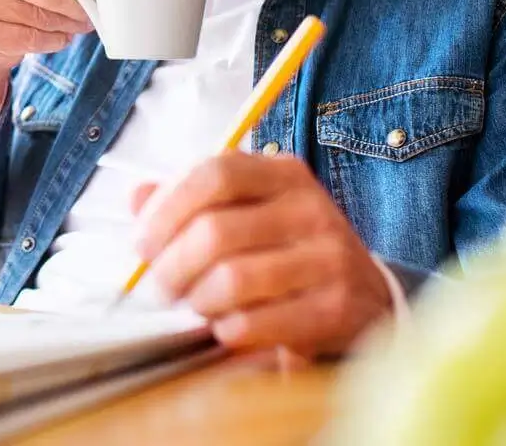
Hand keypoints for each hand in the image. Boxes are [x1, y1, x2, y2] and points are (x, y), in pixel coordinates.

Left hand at [132, 150, 391, 355]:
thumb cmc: (292, 253)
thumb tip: (136, 196)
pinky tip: (227, 329)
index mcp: (283, 175)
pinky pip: (255, 322)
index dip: (167, 208)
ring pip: (232, 280)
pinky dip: (226, 331)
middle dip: (172, 266)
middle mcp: (311, 209)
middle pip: (215, 231)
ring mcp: (329, 257)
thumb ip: (194, 201)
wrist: (368, 300)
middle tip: (162, 288)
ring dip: (199, 302)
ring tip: (197, 308)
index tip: (143, 243)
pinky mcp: (335, 307)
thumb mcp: (251, 212)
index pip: (215, 173)